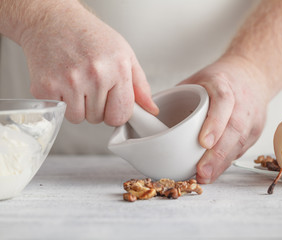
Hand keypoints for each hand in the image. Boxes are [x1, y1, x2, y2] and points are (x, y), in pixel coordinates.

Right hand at [19, 1, 157, 125]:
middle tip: (91, 84)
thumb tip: (151, 109)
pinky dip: (61, 101)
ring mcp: (69, 82)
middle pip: (99, 119)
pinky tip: (63, 81)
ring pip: (78, 118)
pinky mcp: (45, 87)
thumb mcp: (124, 54)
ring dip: (78, 106)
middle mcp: (95, 75)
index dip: (116, 111)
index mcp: (117, 69)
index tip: (111, 102)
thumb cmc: (89, 35)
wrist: (52, 20)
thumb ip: (140, 85)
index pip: (121, 115)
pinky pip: (60, 111)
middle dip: (96, 107)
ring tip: (77, 82)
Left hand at [180, 55, 269, 182]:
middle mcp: (241, 101)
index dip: (215, 122)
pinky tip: (214, 172)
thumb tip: (145, 117)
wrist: (251, 74)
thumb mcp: (196, 80)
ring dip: (221, 163)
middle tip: (201, 172)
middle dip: (217, 154)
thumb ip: (175, 96)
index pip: (223, 101)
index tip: (203, 142)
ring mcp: (251, 117)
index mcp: (222, 83)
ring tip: (205, 176)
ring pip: (239, 143)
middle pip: (234, 129)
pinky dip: (227, 162)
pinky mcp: (255, 131)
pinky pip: (241, 149)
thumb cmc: (218, 79)